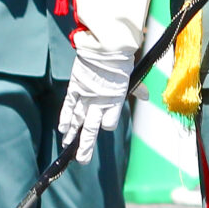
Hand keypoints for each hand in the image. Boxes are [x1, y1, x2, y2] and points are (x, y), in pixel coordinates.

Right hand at [57, 28, 132, 162]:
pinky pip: (69, 106)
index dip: (108, 124)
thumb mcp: (131, 77)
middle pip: (91, 130)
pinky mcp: (76, 88)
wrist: (107, 48)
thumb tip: (146, 97)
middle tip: (82, 160)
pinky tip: (62, 129)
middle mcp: (100, 103)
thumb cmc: (121, 61)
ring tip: (67, 147)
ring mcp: (87, 97)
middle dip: (85, 146)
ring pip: (78, 121)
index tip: (104, 125)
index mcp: (115, 102)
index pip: (109, 123)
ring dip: (72, 134)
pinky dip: (65, 117)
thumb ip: (137, 90)